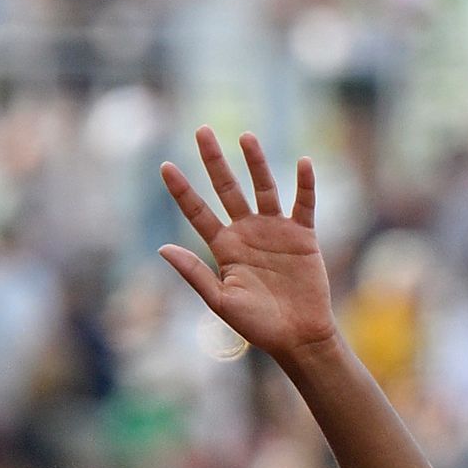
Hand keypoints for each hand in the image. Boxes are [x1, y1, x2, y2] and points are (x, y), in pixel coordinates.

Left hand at [158, 129, 336, 361]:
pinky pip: (304, 203)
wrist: (296, 336)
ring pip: (264, 187)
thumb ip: (194, 272)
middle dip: (214, 161)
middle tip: (202, 130)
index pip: (198, 212)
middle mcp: (247, 232)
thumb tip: (162, 248)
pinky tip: (302, 163)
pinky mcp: (303, 234)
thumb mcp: (219, 300)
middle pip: (227, 189)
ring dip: (255, 163)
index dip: (182, 190)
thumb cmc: (256, 325)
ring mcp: (275, 230)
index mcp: (223, 248)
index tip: (165, 166)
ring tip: (245, 137)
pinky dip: (305, 184)